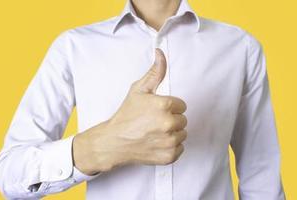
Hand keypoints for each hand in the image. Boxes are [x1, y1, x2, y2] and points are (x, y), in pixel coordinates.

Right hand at [73, 49, 186, 174]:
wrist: (113, 141)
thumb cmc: (126, 115)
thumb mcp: (139, 90)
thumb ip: (155, 72)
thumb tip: (161, 53)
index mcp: (164, 106)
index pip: (181, 105)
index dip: (169, 107)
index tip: (156, 111)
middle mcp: (169, 124)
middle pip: (183, 119)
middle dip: (171, 120)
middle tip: (154, 122)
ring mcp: (169, 141)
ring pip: (182, 134)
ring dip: (172, 134)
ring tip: (154, 132)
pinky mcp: (169, 155)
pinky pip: (180, 148)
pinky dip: (170, 147)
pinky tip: (156, 143)